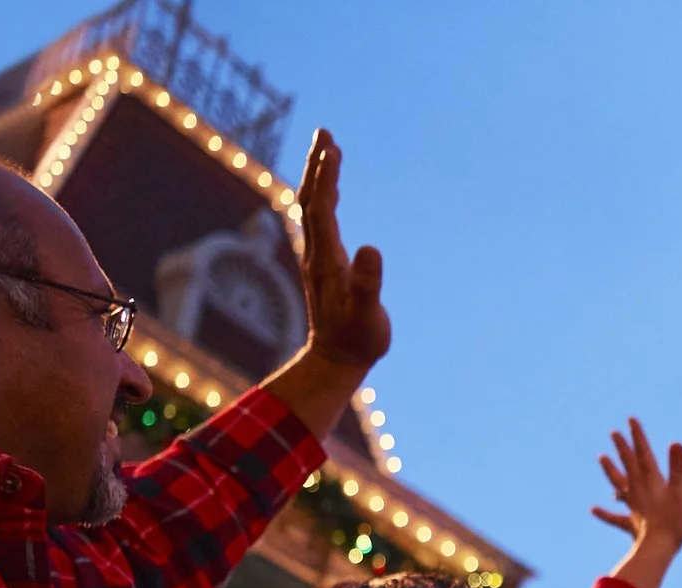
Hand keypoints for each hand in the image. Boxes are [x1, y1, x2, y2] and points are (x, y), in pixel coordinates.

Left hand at [294, 128, 389, 370]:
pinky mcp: (323, 264)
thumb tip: (371, 249)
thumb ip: (368, 285)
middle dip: (317, 165)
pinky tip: (333, 190)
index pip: (321, 208)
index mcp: (327, 260)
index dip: (325, 177)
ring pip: (311, 207)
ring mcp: (318, 258)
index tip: (332, 147)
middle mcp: (316, 253)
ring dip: (318, 176)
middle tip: (325, 133)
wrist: (336, 360)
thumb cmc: (358, 340)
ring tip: (329, 149)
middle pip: (310, 199)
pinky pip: (319, 221)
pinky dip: (323, 196)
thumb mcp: (368, 316)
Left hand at [592, 418, 681, 587]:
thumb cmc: (672, 522)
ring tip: (601, 458)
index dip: (638, 436)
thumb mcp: (680, 493)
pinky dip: (604, 513)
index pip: (643, 454)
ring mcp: (634, 508)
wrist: (658, 549)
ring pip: (619, 485)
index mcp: (652, 482)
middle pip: (628, 466)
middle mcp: (639, 491)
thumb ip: (678, 468)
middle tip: (613, 433)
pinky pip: (615, 518)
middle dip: (622, 448)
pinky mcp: (632, 526)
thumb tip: (676, 442)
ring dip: (610, 471)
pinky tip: (593, 509)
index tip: (630, 420)